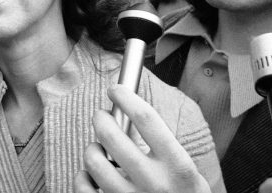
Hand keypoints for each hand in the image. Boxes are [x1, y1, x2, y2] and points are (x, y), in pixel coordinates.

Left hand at [74, 85, 210, 192]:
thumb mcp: (188, 176)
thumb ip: (165, 148)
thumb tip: (131, 111)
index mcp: (179, 168)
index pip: (147, 119)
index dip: (126, 97)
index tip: (116, 89)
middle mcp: (155, 184)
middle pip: (111, 134)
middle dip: (100, 118)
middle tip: (101, 116)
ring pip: (93, 159)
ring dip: (92, 149)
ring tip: (99, 150)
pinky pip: (82, 186)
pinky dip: (82, 176)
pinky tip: (92, 176)